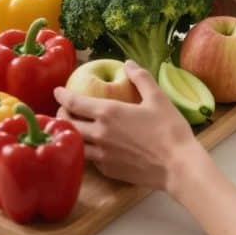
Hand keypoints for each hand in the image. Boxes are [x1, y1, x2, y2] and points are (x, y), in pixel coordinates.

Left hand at [55, 61, 199, 191]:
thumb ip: (141, 78)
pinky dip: (86, 149)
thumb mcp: (158, 98)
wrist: (178, 166)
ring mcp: (102, 155)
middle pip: (68, 123)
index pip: (75, 102)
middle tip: (63, 108)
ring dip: (70, 133)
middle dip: (61, 114)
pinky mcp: (109, 171)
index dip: (62, 95)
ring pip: (75, 143)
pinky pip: (90, 159)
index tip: (57, 91)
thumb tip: (128, 63)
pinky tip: (92, 145)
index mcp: (108, 113)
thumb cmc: (169, 130)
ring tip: (73, 127)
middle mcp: (99, 134)